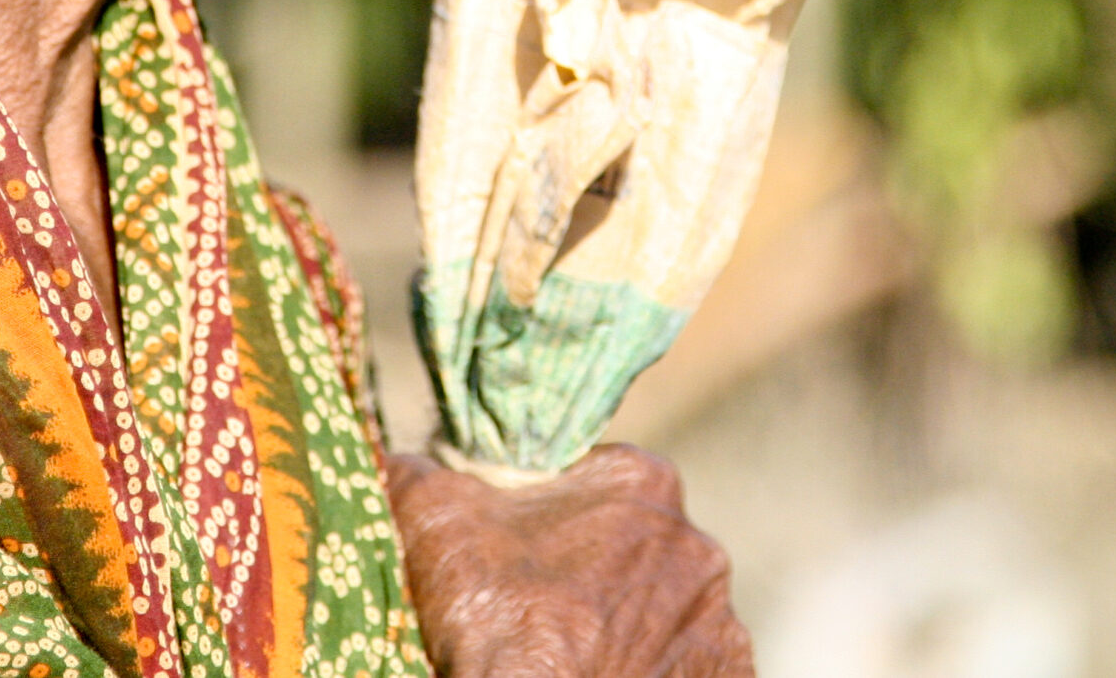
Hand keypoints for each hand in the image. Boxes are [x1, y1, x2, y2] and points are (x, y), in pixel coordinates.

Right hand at [386, 444, 753, 677]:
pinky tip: (600, 677)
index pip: (593, 478)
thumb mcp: (435, 519)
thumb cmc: (495, 617)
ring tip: (567, 657)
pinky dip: (648, 674)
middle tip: (534, 612)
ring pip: (659, 612)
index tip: (513, 549)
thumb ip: (419, 472)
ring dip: (622, 628)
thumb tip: (397, 459)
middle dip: (589, 571)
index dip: (547, 511)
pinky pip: (681, 668)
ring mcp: (718, 622)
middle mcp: (697, 545)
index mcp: (644, 481)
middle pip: (630, 547)